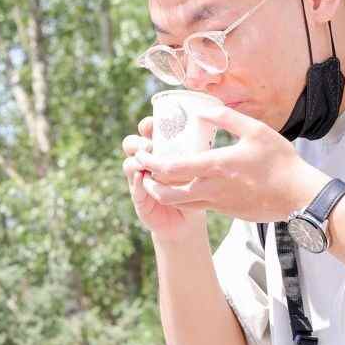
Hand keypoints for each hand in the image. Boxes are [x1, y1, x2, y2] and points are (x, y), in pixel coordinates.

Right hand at [122, 117, 205, 245]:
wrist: (188, 220)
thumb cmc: (196, 188)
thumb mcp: (200, 166)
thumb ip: (200, 150)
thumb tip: (215, 124)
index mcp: (159, 150)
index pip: (146, 132)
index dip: (146, 126)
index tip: (152, 124)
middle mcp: (146, 162)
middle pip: (131, 144)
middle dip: (137, 142)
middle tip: (149, 146)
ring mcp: (139, 180)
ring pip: (129, 164)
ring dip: (136, 161)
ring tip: (146, 163)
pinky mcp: (140, 198)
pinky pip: (135, 188)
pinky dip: (138, 182)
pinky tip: (144, 178)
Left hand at [137, 105, 330, 223]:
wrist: (300, 196)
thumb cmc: (280, 162)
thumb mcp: (256, 131)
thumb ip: (227, 118)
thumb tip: (204, 109)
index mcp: (216, 167)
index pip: (171, 169)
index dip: (150, 164)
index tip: (140, 155)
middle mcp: (211, 189)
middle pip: (166, 194)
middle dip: (148, 183)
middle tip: (143, 170)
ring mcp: (218, 204)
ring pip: (179, 203)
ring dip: (164, 192)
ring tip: (158, 177)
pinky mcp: (226, 211)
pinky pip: (197, 206)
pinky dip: (184, 197)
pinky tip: (186, 184)